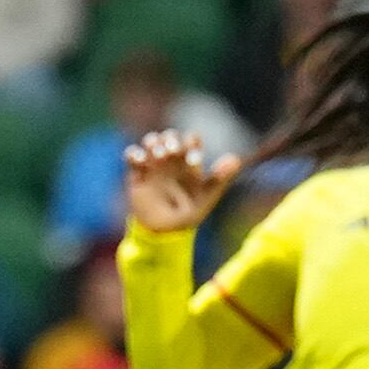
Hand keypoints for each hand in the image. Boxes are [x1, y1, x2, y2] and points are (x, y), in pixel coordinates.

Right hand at [124, 128, 240, 233]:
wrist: (164, 232)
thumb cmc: (188, 215)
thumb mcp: (205, 198)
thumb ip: (219, 179)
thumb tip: (236, 159)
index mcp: (189, 162)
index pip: (191, 140)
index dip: (192, 144)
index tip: (193, 161)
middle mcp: (172, 160)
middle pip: (169, 136)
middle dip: (170, 139)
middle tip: (171, 152)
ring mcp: (154, 165)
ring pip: (151, 140)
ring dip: (153, 142)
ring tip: (158, 156)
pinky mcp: (137, 173)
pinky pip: (132, 154)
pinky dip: (135, 153)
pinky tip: (142, 162)